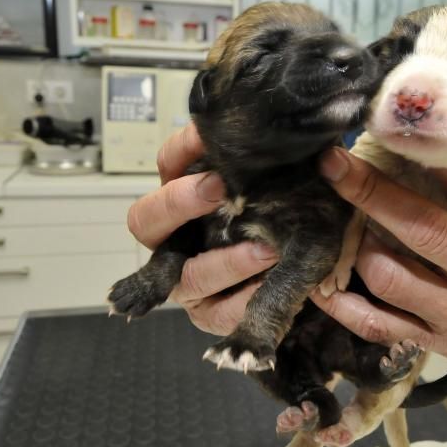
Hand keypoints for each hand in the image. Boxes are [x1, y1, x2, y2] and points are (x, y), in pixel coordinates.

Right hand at [127, 124, 277, 334]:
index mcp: (184, 200)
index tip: (211, 140)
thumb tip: (247, 130)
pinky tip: (272, 284)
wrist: (300, 268)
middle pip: (146, 220)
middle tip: (218, 188)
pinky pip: (223, 313)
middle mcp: (172, 241)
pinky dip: (248, 299)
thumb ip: (255, 163)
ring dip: (228, 261)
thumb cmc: (277, 218)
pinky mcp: (213, 315)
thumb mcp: (269, 185)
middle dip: (178, 202)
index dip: (183, 150)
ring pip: (190, 275)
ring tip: (267, 249)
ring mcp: (188, 283)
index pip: (167, 164)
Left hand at [310, 147, 446, 373]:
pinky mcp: (434, 343)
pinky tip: (317, 280)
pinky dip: (340, 303)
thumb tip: (422, 139)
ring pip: (389, 278)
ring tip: (337, 221)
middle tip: (331, 163)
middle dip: (369, 191)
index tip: (385, 127)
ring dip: (355, 247)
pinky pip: (375, 324)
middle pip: (422, 228)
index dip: (426, 153)